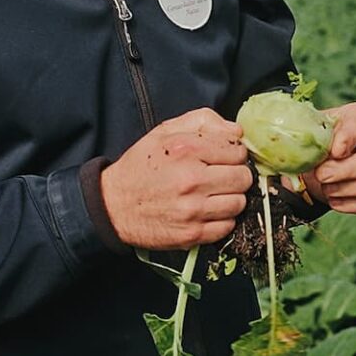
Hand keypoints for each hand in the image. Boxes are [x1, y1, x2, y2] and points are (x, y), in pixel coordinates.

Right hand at [100, 107, 253, 249]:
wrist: (113, 205)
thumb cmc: (140, 167)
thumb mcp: (164, 132)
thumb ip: (203, 121)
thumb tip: (237, 131)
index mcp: (186, 150)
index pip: (237, 151)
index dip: (233, 154)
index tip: (222, 158)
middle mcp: (192, 179)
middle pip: (243, 178)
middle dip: (236, 175)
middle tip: (221, 176)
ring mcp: (193, 210)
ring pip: (239, 203)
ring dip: (231, 198)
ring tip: (214, 194)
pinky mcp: (192, 234)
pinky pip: (227, 226)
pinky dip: (222, 219)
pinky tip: (207, 211)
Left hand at [303, 102, 355, 214]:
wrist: (310, 167)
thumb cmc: (311, 144)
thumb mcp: (305, 134)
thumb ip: (308, 136)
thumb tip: (308, 150)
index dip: (349, 137)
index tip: (334, 151)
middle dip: (346, 170)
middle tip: (321, 175)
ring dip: (350, 189)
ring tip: (326, 188)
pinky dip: (351, 205)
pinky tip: (333, 200)